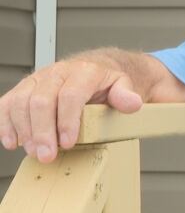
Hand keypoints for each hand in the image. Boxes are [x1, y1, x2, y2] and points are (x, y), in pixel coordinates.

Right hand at [0, 59, 142, 162]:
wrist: (98, 67)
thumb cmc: (108, 81)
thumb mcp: (123, 85)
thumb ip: (125, 95)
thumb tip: (132, 103)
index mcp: (84, 71)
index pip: (71, 95)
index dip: (67, 120)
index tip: (68, 143)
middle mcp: (58, 72)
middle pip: (42, 100)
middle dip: (42, 131)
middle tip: (47, 155)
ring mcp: (39, 79)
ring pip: (21, 102)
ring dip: (24, 130)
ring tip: (34, 152)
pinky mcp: (25, 88)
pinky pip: (7, 103)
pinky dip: (5, 123)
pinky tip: (12, 141)